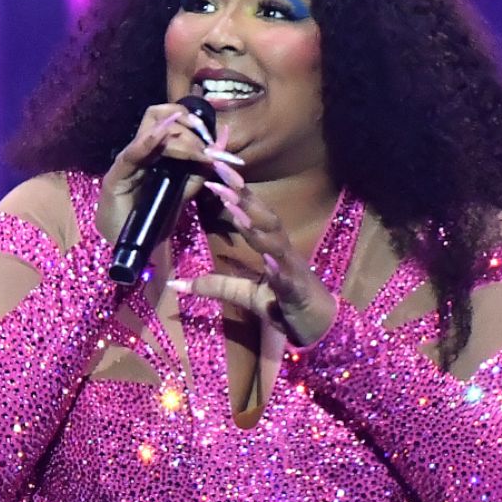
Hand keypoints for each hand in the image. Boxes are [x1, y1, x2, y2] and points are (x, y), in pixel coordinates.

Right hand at [94, 104, 236, 243]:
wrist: (132, 243)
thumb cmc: (154, 217)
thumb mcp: (184, 193)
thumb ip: (197, 174)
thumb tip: (218, 155)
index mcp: (158, 150)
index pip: (172, 119)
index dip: (194, 123)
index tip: (214, 141)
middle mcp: (143, 149)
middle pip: (161, 115)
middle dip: (190, 129)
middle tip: (207, 150)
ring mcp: (130, 159)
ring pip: (151, 127)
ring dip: (179, 136)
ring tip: (197, 153)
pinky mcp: (117, 174)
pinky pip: (132, 154)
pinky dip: (147, 142)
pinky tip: (159, 135)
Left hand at [166, 157, 337, 347]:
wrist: (323, 329)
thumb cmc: (287, 306)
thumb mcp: (246, 295)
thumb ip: (216, 286)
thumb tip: (178, 283)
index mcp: (273, 248)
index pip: (255, 214)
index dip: (238, 192)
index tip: (216, 171)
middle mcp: (284, 252)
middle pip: (266, 218)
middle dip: (245, 196)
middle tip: (221, 175)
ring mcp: (292, 271)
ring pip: (276, 244)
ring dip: (256, 227)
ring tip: (236, 210)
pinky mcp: (298, 294)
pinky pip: (287, 279)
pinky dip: (278, 268)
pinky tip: (268, 260)